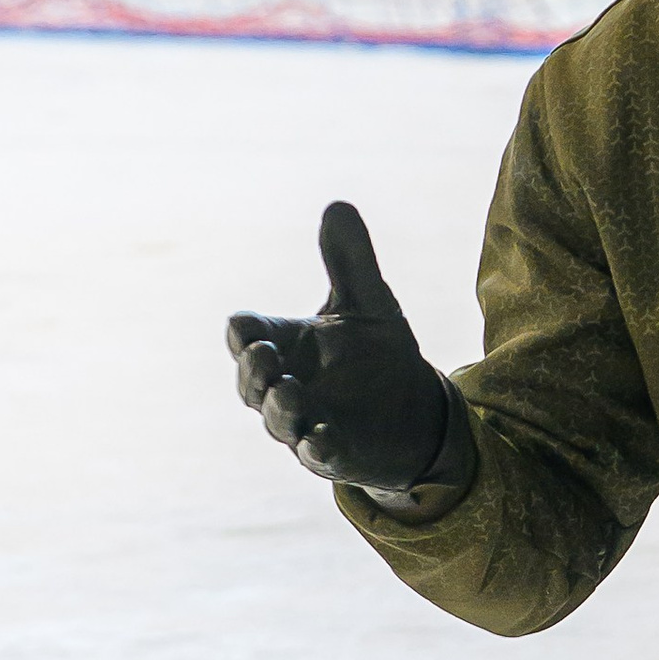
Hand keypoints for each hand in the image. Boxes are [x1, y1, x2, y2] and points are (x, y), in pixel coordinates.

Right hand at [226, 202, 461, 498]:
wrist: (414, 408)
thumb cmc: (377, 353)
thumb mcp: (369, 301)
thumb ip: (350, 259)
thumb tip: (338, 205)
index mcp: (285, 344)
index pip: (246, 336)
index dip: (243, 332)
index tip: (248, 327)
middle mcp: (284, 385)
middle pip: (249, 382)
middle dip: (253, 370)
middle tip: (265, 354)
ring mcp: (304, 421)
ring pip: (276, 420)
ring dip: (280, 407)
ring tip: (290, 390)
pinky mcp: (332, 453)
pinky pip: (315, 454)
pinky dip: (316, 445)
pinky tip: (323, 435)